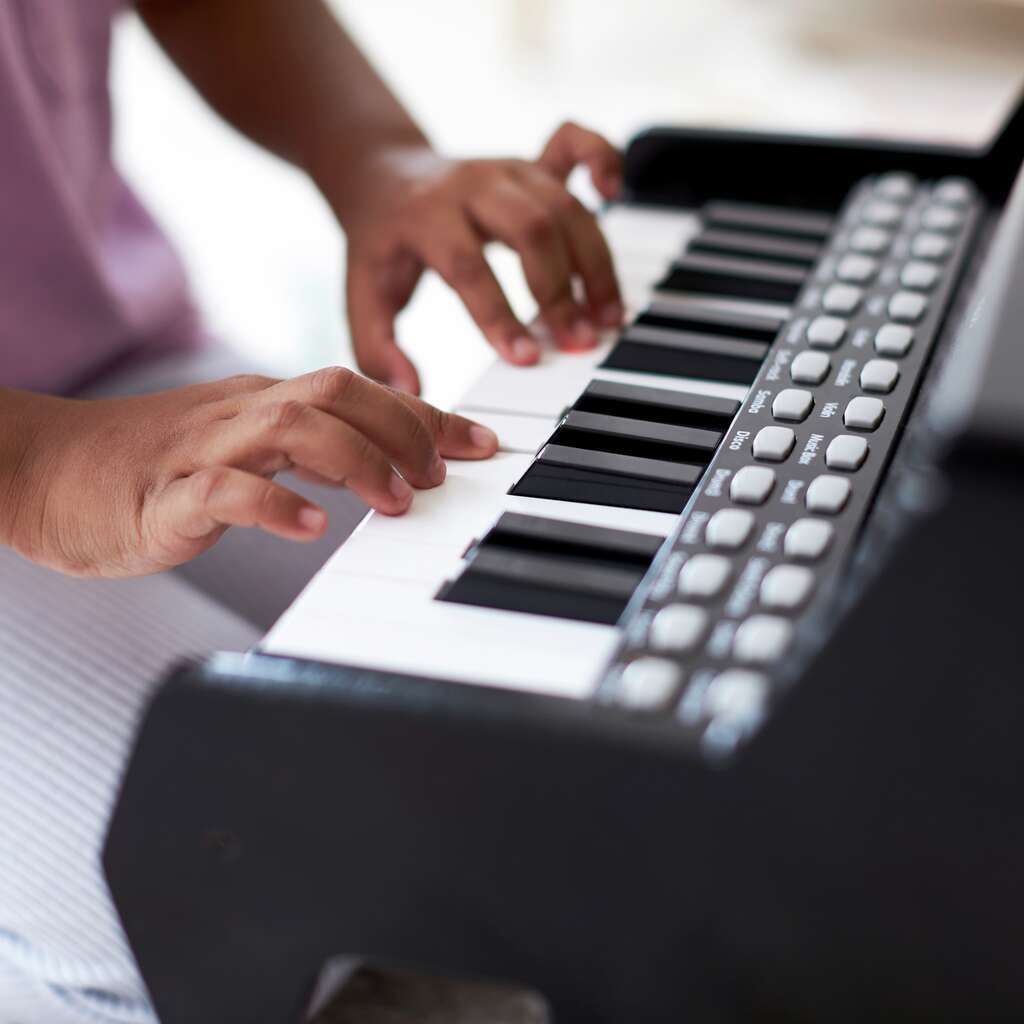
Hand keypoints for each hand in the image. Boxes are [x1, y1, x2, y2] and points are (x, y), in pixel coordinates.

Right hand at [5, 368, 497, 577]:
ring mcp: (201, 448)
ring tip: (396, 502)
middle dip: (404, 429)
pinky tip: (312, 527)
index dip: (427, 415)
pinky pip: (224, 490)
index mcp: (264, 401)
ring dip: (356, 461)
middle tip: (441, 477)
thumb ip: (307, 454)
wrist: (40, 469)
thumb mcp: (243, 452)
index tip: (483, 444)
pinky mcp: (161, 494)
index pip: (361, 391)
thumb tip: (379, 467)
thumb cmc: (148, 467)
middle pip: (337, 390)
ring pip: (291, 426)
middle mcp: (241, 412)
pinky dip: (274, 504)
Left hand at [341, 121, 624, 393]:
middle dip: (560, 290)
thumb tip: (411, 392)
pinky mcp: (532, 161)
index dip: (499, 314)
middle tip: (581, 342)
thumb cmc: (381, 245)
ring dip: (593, 262)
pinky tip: (615, 197)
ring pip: (563, 204)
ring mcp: (507, 167)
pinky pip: (575, 144)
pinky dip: (604, 160)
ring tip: (608, 315)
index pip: (468, 266)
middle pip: (531, 228)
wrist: (382, 175)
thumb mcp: (364, 295)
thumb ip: (378, 348)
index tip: (527, 359)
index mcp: (425, 216)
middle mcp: (471, 185)